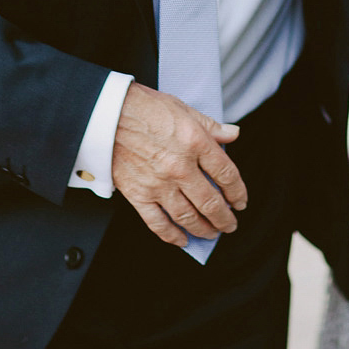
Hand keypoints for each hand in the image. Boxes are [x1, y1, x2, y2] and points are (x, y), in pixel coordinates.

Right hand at [111, 83, 246, 246]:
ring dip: (204, 229)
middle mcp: (180, 167)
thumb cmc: (146, 107)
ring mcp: (159, 184)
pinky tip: (182, 240)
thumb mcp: (184, 109)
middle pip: (210, 202)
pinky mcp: (138, 195)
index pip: (226, 174)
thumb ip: (211, 126)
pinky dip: (172, 236)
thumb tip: (233, 134)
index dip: (238, 191)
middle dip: (224, 218)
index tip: (240, 201)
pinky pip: (158, 223)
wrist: (108, 114)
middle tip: (230, 225)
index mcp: (195, 143)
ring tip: (212, 234)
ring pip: (188, 217)